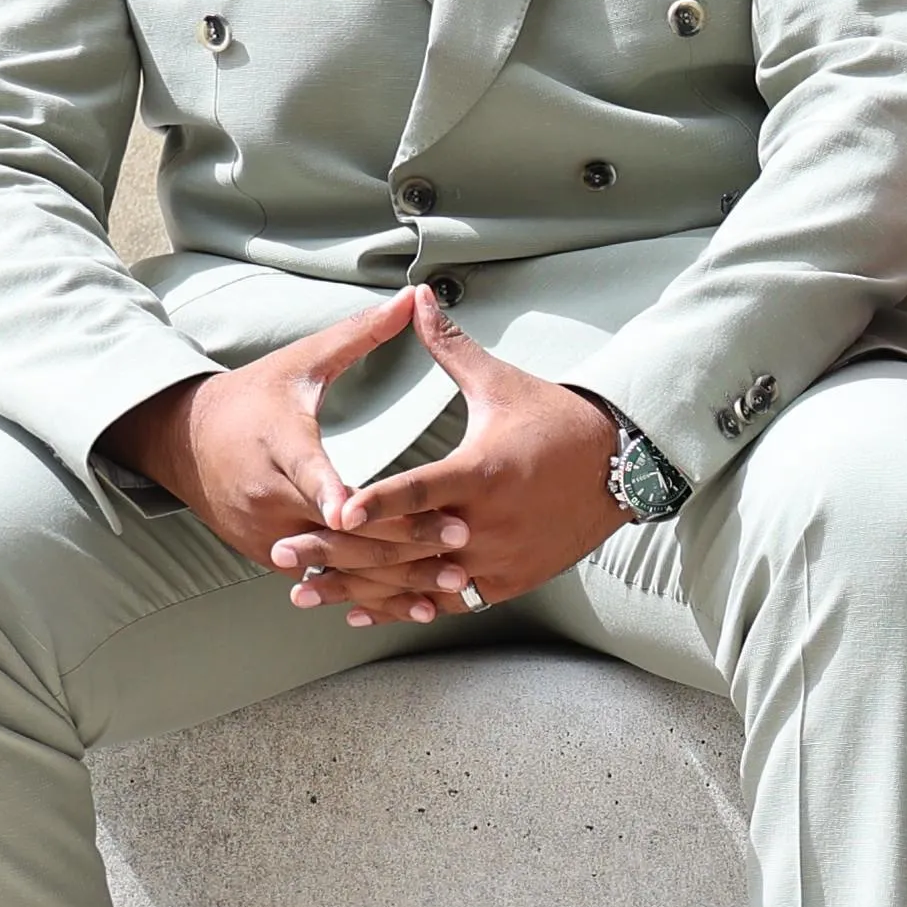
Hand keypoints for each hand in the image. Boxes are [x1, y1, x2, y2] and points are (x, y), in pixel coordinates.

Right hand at [107, 293, 432, 578]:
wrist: (182, 441)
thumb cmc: (252, 396)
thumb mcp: (302, 362)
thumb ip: (361, 335)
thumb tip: (415, 297)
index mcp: (278, 446)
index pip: (313, 473)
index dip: (342, 495)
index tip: (370, 511)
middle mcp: (268, 498)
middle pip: (339, 530)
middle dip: (401, 540)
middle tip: (462, 543)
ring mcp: (265, 534)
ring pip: (336, 564)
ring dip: (394, 576)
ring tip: (453, 583)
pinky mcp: (267, 556)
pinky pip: (322, 578)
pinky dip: (366, 591)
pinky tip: (414, 603)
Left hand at [284, 300, 625, 627]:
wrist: (623, 468)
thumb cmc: (558, 420)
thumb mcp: (502, 383)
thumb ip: (449, 347)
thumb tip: (418, 296)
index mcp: (482, 472)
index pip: (419, 490)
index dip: (376, 500)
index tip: (335, 508)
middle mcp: (489, 523)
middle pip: (402, 545)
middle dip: (337, 552)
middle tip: (282, 554)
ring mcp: (499, 558)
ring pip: (416, 583)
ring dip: (356, 590)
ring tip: (303, 592)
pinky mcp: (509, 580)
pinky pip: (446, 601)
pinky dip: (401, 606)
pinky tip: (358, 610)